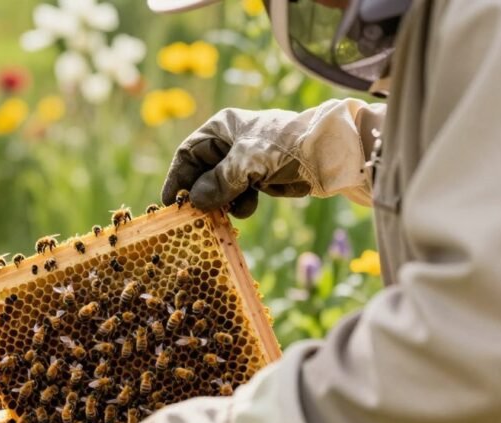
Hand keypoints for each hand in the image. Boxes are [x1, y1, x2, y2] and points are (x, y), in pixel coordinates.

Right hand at [161, 100, 378, 215]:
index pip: (188, 154)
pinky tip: (246, 209)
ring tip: (223, 214)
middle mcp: (230, 144)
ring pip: (219, 188)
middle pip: (202, 173)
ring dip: (220, 203)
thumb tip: (194, 202)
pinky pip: (238, 196)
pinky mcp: (259, 179)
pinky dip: (239, 205)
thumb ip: (218, 182)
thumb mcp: (247, 162)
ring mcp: (245, 162)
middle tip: (193, 217)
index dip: (177, 178)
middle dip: (199, 194)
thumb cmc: (285, 147)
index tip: (170, 203)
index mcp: (222, 128)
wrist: (330, 154)